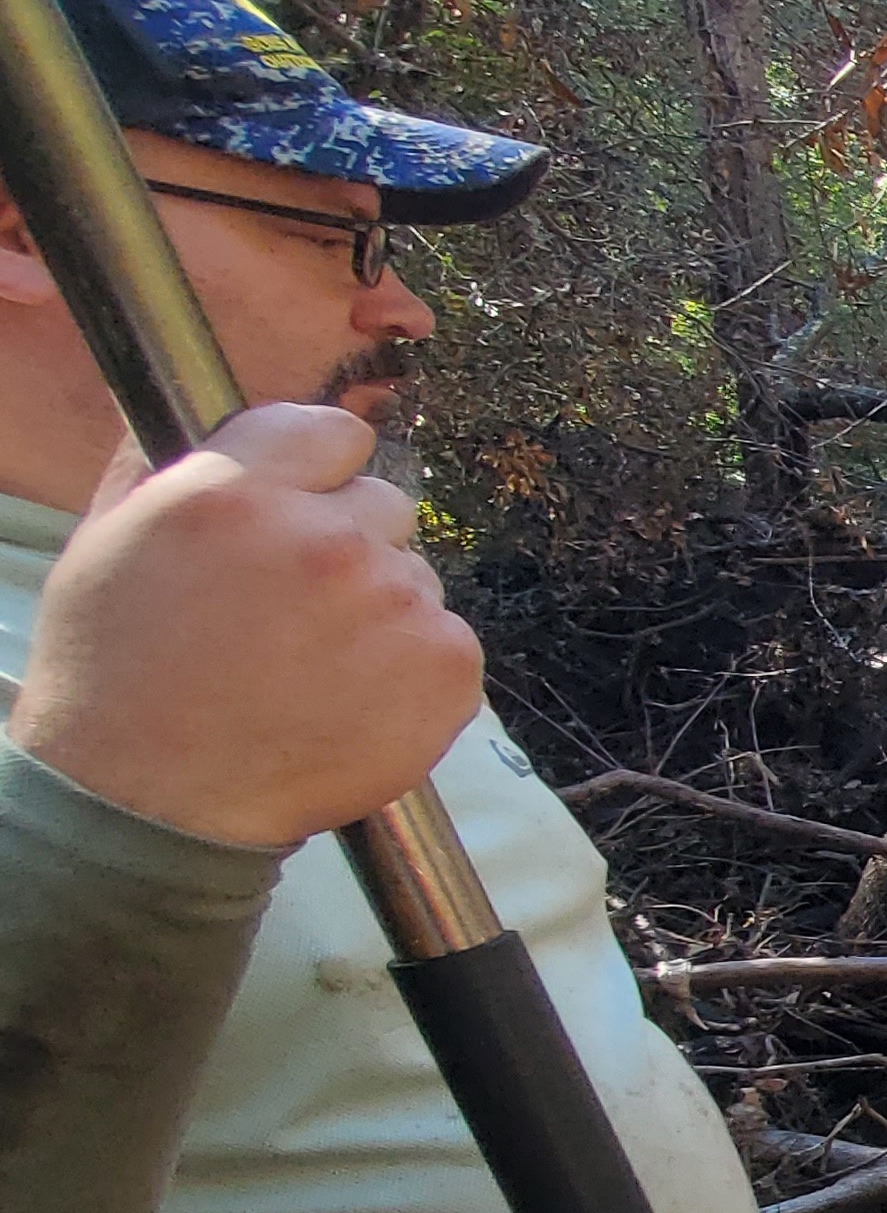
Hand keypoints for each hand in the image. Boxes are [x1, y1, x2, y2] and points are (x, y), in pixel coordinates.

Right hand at [5, 406, 481, 847]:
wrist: (151, 803)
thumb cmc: (117, 675)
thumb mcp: (111, 542)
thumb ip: (178, 463)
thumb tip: (217, 409)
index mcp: (235, 492)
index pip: (333, 431)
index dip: (316, 473)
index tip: (299, 509)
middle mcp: (323, 538)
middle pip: (384, 503)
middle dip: (348, 544)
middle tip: (292, 611)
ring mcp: (393, 602)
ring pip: (414, 576)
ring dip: (380, 612)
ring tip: (310, 669)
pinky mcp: (446, 666)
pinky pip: (448, 640)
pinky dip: (413, 671)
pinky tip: (349, 703)